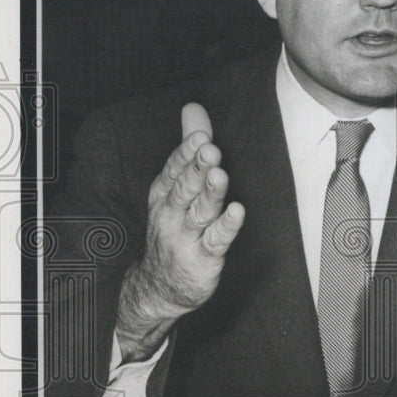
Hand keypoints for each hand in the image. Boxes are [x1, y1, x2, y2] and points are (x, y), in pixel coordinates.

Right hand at [115, 103, 244, 360]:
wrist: (159, 288)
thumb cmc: (172, 230)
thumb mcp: (173, 188)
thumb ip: (188, 148)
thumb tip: (194, 108)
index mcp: (164, 194)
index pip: (174, 169)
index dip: (186, 153)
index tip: (201, 135)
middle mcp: (171, 214)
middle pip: (185, 188)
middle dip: (197, 168)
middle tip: (211, 149)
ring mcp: (186, 238)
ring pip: (199, 212)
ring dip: (210, 194)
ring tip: (220, 174)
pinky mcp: (202, 259)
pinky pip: (215, 241)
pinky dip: (226, 227)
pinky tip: (238, 212)